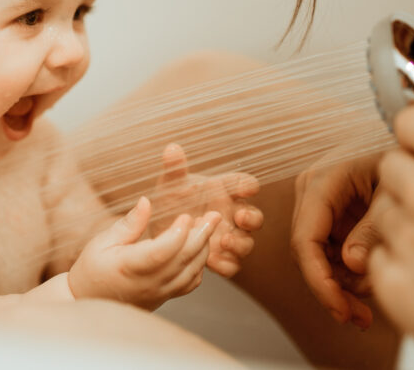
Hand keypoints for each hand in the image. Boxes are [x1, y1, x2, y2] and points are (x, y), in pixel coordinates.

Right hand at [68, 196, 220, 309]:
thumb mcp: (102, 241)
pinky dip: (199, 266)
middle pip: (183, 260)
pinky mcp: (164, 297)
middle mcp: (148, 283)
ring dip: (203, 248)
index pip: (161, 253)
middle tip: (213, 215)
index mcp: (130, 266)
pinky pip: (189, 284)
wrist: (88, 300)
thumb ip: (128, 224)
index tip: (185, 216)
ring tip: (208, 227)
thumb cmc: (92, 268)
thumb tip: (146, 202)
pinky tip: (199, 249)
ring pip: (191, 272)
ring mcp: (159, 293)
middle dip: (202, 236)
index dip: (177, 235)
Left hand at [151, 144, 261, 277]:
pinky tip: (212, 261)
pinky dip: (226, 264)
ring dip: (239, 243)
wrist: (158, 229)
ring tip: (224, 241)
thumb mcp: (170, 185)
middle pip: (254, 217)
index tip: (247, 188)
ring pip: (246, 243)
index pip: (245, 184)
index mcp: (225, 191)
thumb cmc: (171, 201)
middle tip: (239, 217)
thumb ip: (174, 169)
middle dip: (251, 218)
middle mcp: (231, 214)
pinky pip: (232, 265)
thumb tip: (171, 148)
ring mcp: (228, 237)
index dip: (249, 186)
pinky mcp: (220, 258)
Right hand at [291, 148, 389, 328]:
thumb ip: (373, 228)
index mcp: (322, 181)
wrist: (412, 143)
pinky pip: (329, 252)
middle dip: (331, 289)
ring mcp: (319, 205)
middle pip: (308, 253)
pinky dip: (345, 275)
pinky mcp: (331, 216)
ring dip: (339, 286)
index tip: (339, 308)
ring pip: (317, 257)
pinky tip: (365, 290)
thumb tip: (352, 264)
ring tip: (367, 309)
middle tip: (358, 317)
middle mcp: (312, 192)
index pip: (305, 239)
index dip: (319, 280)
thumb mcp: (394, 192)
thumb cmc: (404, 156)